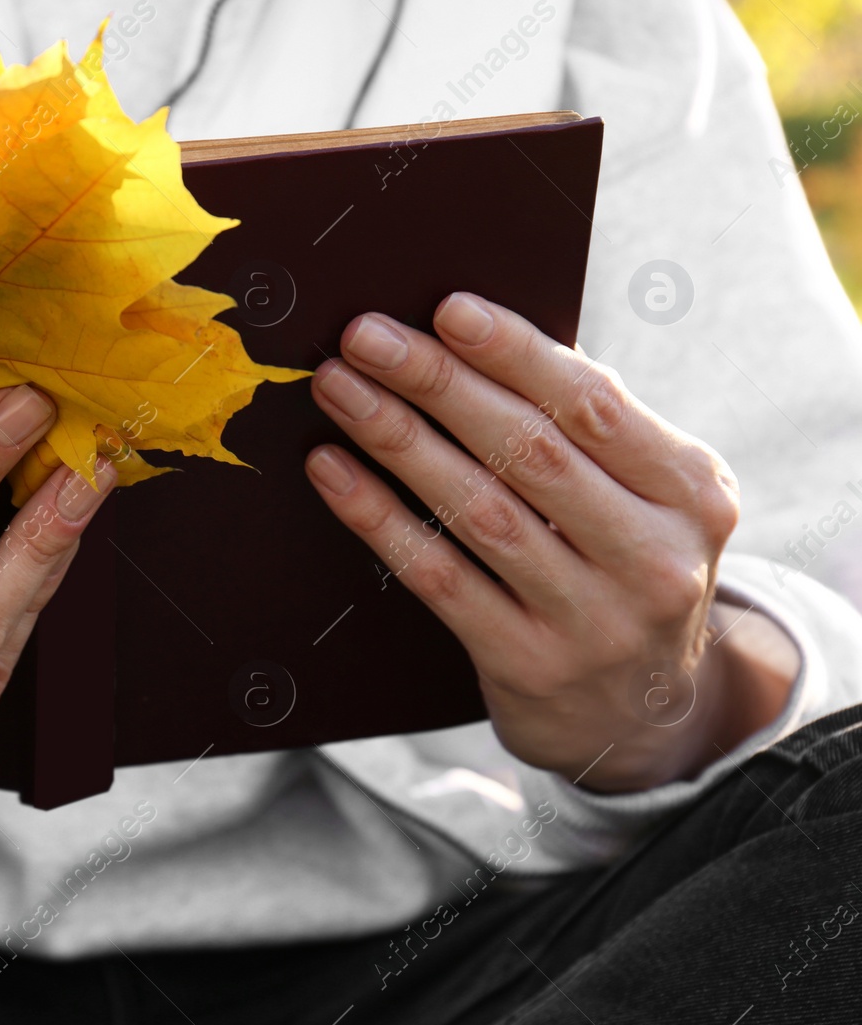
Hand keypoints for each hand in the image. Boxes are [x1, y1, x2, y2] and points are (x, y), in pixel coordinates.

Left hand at [304, 293, 798, 791]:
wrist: (638, 717)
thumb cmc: (620, 566)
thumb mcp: (645, 500)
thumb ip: (587, 428)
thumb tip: (474, 337)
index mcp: (692, 493)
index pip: (595, 406)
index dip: (516, 353)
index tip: (446, 308)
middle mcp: (655, 558)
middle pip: (531, 452)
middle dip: (439, 383)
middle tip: (365, 335)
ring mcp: (593, 620)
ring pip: (479, 511)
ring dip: (397, 440)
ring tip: (339, 388)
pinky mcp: (528, 664)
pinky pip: (438, 576)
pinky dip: (378, 516)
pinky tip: (332, 469)